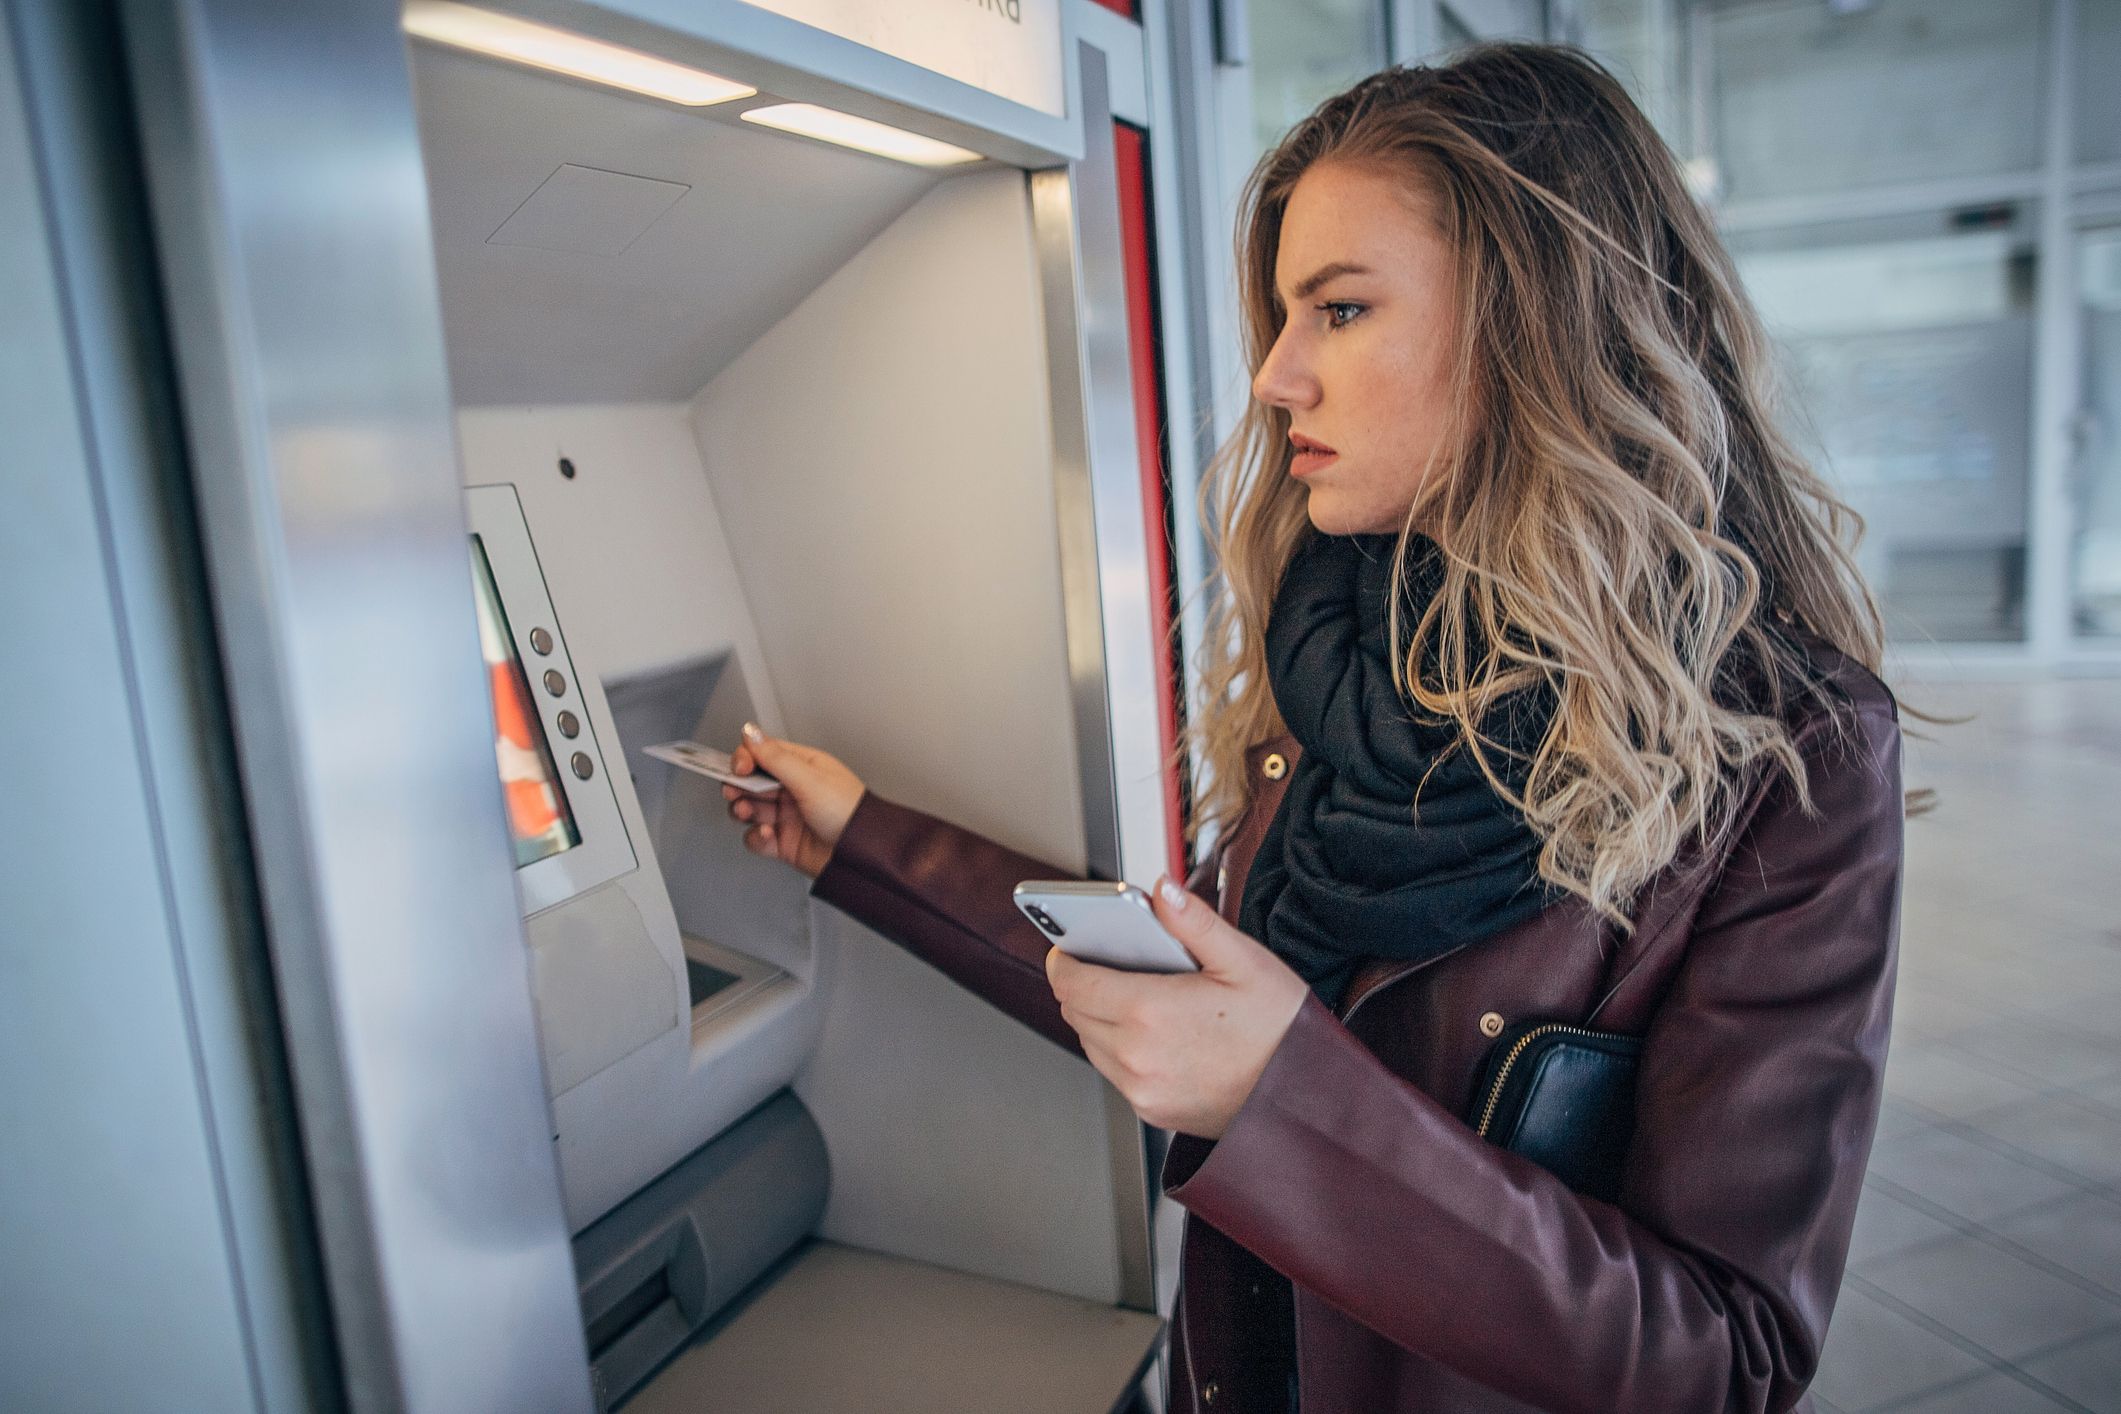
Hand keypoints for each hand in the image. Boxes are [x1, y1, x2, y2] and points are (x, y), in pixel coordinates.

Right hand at [721, 723, 864, 878]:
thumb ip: (775, 757)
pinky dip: (757, 837)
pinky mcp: (783, 841)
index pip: (762, 753)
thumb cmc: (849, 812)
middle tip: (736, 792)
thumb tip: (750, 732)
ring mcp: (786, 815)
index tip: (740, 768)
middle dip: (737, 786)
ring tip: (748, 813)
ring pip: (748, 808)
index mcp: (801, 766)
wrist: (861, 856)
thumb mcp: (810, 779)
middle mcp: (791, 789)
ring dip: (742, 810)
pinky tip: (767, 835)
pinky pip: (756, 837)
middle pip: (750, 781)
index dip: (745, 758)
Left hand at [1046, 876, 1308, 1138]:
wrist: (1307, 1098)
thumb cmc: (1282, 1029)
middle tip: (1109, 963)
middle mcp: (1137, 1056)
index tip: (1068, 945)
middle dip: (1082, 984)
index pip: (1072, 981)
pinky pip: (1114, 1073)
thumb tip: (1161, 888)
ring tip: (1136, 994)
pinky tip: (1154, 1031)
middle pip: (1074, 1011)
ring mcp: (1143, 1089)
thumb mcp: (1244, 960)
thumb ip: (1193, 921)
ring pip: (1090, 1043)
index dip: (1064, 958)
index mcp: (1151, 1011)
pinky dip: (1119, 1049)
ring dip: (1098, 1017)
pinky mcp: (1152, 1111)